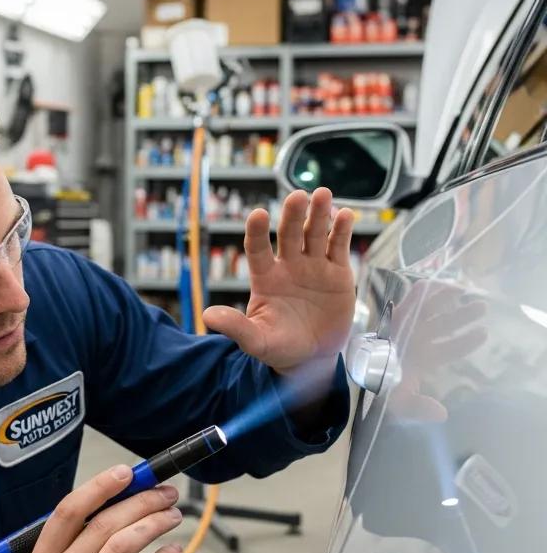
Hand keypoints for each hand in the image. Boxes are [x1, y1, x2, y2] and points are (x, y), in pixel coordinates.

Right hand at [27, 465, 183, 552]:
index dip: (99, 487)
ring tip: (173, 516)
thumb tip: (127, 491)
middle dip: (140, 501)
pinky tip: (174, 550)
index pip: (68, 512)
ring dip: (155, 523)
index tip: (125, 472)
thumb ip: (84, 536)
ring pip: (125, 544)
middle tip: (164, 494)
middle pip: (103, 524)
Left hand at [204, 188, 355, 374]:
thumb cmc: (279, 347)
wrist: (311, 357)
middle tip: (297, 196)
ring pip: (315, 234)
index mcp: (265, 277)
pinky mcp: (337, 273)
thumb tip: (208, 316)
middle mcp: (288, 266)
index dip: (257, 232)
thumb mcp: (256, 341)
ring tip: (323, 195)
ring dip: (319, 214)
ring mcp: (313, 266)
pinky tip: (344, 215)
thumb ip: (236, 327)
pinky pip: (338, 247)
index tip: (257, 214)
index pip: (257, 249)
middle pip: (289, 234)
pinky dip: (342, 231)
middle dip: (293, 215)